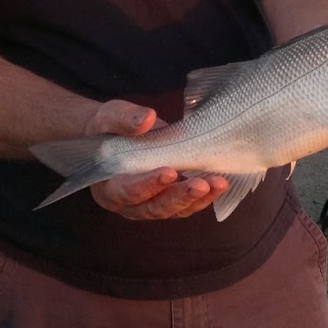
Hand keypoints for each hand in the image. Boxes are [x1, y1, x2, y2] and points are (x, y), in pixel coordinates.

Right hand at [83, 100, 228, 220]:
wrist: (114, 135)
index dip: (148, 185)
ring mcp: (149, 205)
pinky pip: (186, 205)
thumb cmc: (108, 129)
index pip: (128, 191)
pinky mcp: (168, 201)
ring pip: (174, 210)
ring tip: (218, 183)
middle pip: (154, 208)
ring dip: (197, 199)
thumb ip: (123, 119)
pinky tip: (219, 184)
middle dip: (179, 197)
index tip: (170, 172)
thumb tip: (147, 119)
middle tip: (201, 184)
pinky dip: (204, 196)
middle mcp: (128, 204)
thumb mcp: (109, 118)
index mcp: (108, 187)